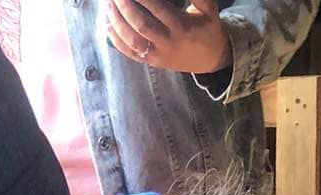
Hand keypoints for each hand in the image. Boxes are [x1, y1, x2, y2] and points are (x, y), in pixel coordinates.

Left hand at [106, 0, 230, 75]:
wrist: (212, 59)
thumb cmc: (208, 28)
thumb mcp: (208, 9)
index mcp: (182, 27)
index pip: (157, 8)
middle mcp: (169, 43)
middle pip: (141, 25)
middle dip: (125, 7)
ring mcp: (159, 55)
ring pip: (133, 41)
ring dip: (118, 23)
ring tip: (109, 5)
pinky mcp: (153, 63)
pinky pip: (131, 55)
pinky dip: (117, 42)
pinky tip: (108, 27)